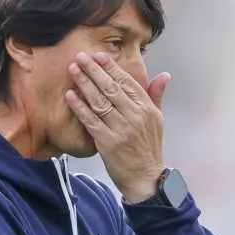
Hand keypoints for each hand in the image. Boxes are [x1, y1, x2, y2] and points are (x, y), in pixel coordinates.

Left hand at [65, 52, 169, 201]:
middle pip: (111, 88)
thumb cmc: (149, 148)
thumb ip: (156, 96)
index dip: (111, 68)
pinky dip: (80, 107)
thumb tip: (164, 75)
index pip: (127, 82)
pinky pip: (91, 120)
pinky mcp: (108, 142)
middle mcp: (134, 115)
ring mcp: (121, 128)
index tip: (98, 56)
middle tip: (80, 57)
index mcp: (146, 108)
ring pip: (99, 101)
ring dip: (84, 84)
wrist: (145, 178)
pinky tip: (70, 96)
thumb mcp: (158, 120)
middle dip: (94, 71)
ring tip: (73, 70)